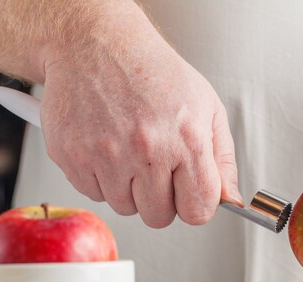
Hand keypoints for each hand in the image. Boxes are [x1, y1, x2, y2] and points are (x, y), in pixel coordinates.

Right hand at [39, 22, 241, 227]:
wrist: (97, 44)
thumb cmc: (154, 72)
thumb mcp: (207, 107)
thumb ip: (222, 158)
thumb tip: (230, 198)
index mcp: (187, 139)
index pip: (198, 210)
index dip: (196, 204)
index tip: (189, 193)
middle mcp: (147, 149)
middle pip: (160, 216)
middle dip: (161, 198)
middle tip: (156, 166)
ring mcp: (107, 155)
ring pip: (125, 208)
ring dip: (129, 188)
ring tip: (130, 150)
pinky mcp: (73, 156)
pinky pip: (94, 194)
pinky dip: (101, 178)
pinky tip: (107, 147)